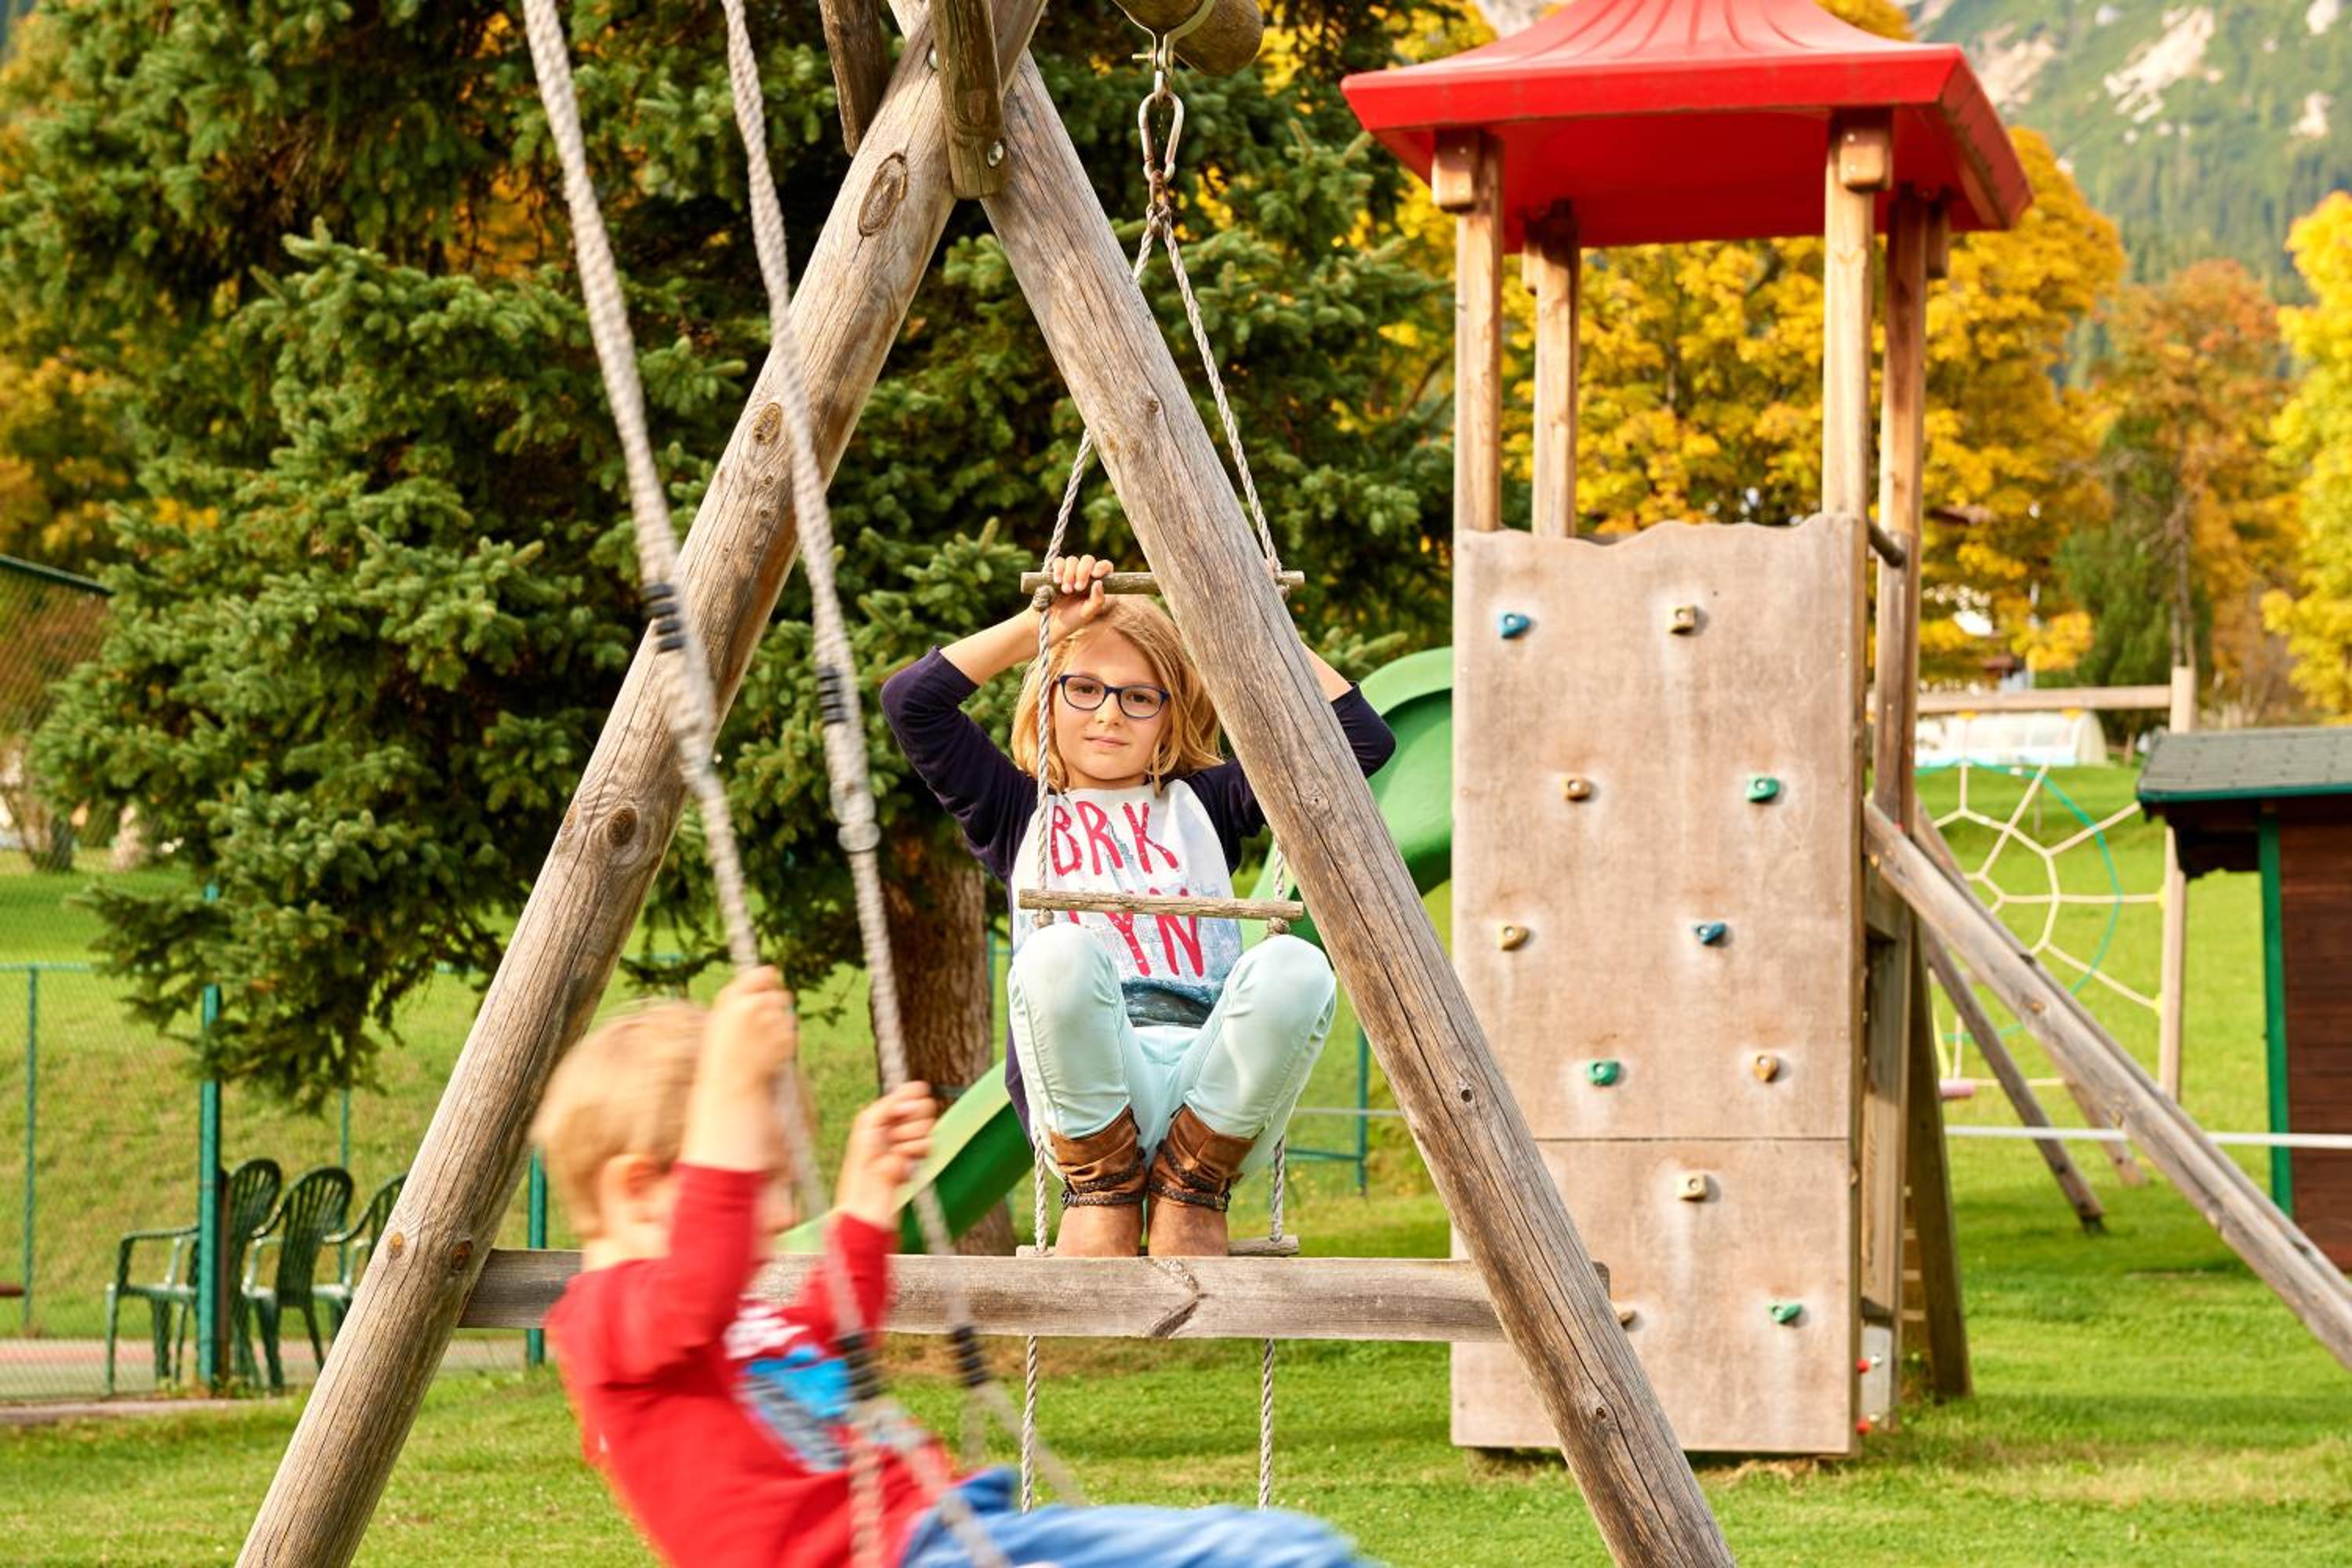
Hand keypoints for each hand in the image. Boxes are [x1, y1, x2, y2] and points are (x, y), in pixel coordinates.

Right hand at [706, 966, 796, 1084]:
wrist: (730, 1085)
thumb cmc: (722, 1053)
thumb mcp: (720, 1020)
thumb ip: (739, 997)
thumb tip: (767, 974)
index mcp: (735, 998)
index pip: (764, 974)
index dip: (770, 978)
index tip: (773, 982)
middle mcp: (754, 1006)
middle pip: (782, 995)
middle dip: (777, 1007)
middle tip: (764, 1025)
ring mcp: (773, 1022)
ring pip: (788, 1016)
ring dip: (779, 1027)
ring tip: (761, 1044)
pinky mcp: (787, 1038)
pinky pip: (792, 1034)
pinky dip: (784, 1042)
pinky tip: (768, 1054)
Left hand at [835, 1081, 936, 1228]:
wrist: (869, 1196)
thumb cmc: (861, 1161)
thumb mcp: (868, 1122)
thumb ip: (889, 1103)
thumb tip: (914, 1096)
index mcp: (886, 1112)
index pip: (911, 1092)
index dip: (910, 1097)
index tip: (899, 1110)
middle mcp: (901, 1124)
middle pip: (925, 1105)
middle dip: (911, 1118)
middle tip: (893, 1134)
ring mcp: (912, 1140)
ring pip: (929, 1124)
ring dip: (911, 1137)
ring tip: (895, 1150)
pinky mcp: (921, 1157)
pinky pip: (930, 1143)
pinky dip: (916, 1150)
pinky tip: (904, 1160)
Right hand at [1043, 554, 1113, 642]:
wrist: (1049, 624)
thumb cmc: (1072, 619)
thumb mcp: (1088, 613)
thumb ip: (1097, 599)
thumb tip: (1100, 582)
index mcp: (1096, 583)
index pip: (1105, 566)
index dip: (1102, 567)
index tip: (1095, 575)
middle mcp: (1085, 575)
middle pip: (1088, 560)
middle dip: (1083, 571)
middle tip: (1077, 588)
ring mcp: (1070, 572)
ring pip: (1072, 560)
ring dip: (1069, 574)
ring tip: (1066, 591)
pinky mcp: (1056, 572)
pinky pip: (1058, 562)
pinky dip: (1058, 569)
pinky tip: (1057, 581)